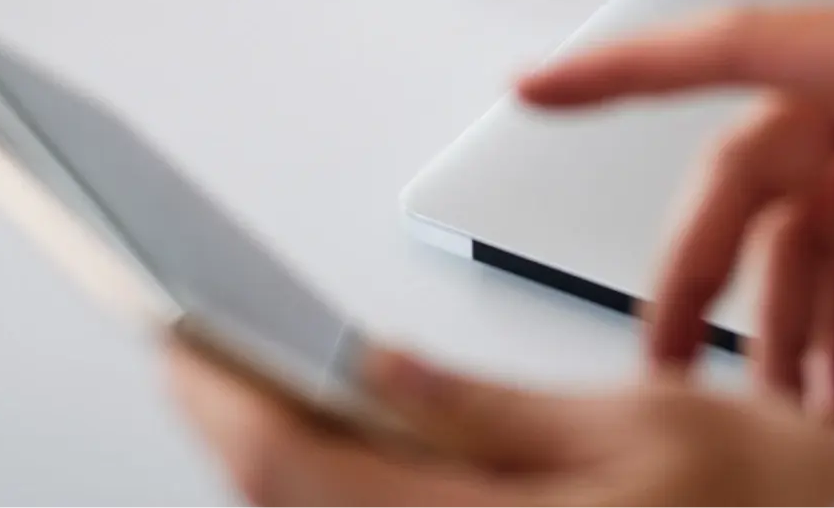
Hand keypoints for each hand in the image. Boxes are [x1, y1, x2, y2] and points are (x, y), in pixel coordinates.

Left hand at [168, 340, 833, 507]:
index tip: (182, 342)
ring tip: (262, 397)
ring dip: (293, 474)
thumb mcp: (651, 419)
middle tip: (203, 360)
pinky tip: (350, 463)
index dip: (225, 404)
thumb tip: (372, 373)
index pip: (304, 477)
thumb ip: (493, 410)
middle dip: (244, 437)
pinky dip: (353, 505)